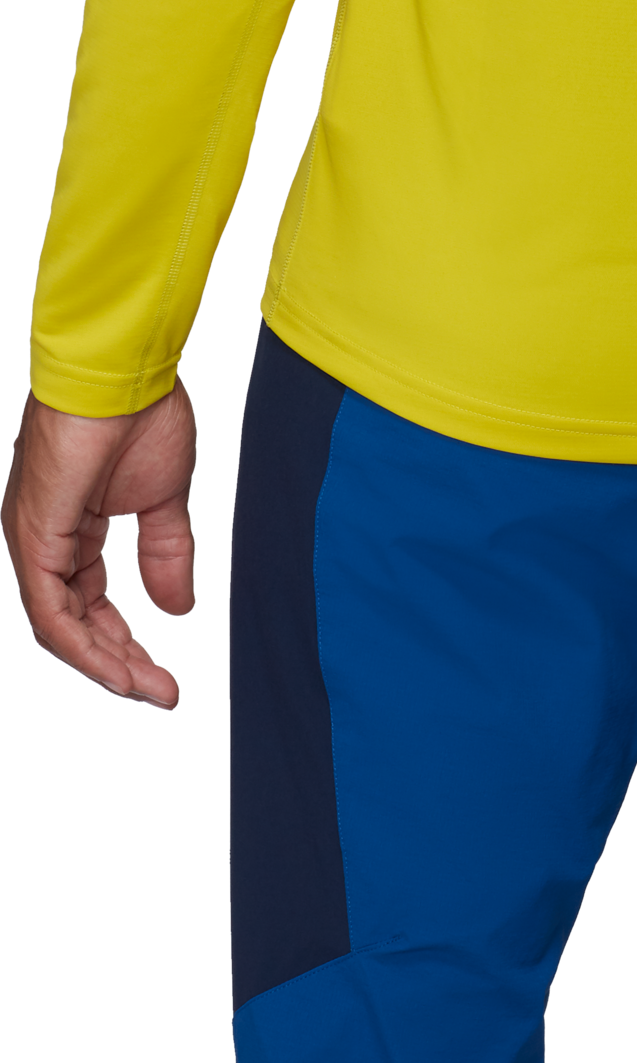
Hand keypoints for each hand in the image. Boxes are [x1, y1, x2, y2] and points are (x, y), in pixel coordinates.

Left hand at [1, 380, 196, 709]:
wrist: (124, 367)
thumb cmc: (141, 411)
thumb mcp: (165, 497)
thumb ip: (167, 552)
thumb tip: (178, 610)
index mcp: (70, 527)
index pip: (91, 605)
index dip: (127, 644)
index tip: (167, 677)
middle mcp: (43, 540)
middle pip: (76, 624)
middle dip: (121, 664)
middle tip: (164, 694)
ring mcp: (32, 540)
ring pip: (60, 627)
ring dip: (106, 666)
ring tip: (151, 690)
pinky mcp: (33, 537)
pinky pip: (51, 611)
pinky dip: (84, 647)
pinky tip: (119, 668)